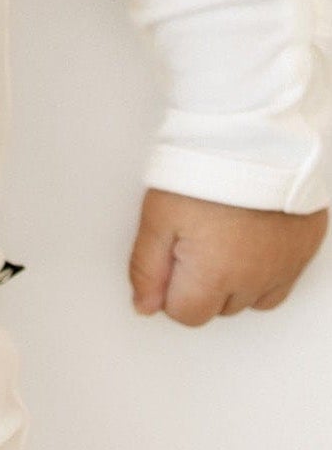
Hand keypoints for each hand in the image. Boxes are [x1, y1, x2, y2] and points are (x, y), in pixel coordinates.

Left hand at [128, 187, 327, 325]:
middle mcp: (254, 280)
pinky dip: (264, 270)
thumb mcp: (157, 214)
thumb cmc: (205, 167)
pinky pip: (282, 279)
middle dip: (202, 284)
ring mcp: (284, 266)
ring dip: (234, 280)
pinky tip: (250, 242)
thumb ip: (147, 267)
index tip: (168, 256)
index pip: (186, 315)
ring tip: (221, 236)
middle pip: (220, 308)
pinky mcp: (304, 248)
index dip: (169, 288)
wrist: (256, 134)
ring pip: (252, 298)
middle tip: (195, 237)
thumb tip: (144, 306)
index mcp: (215, 275)